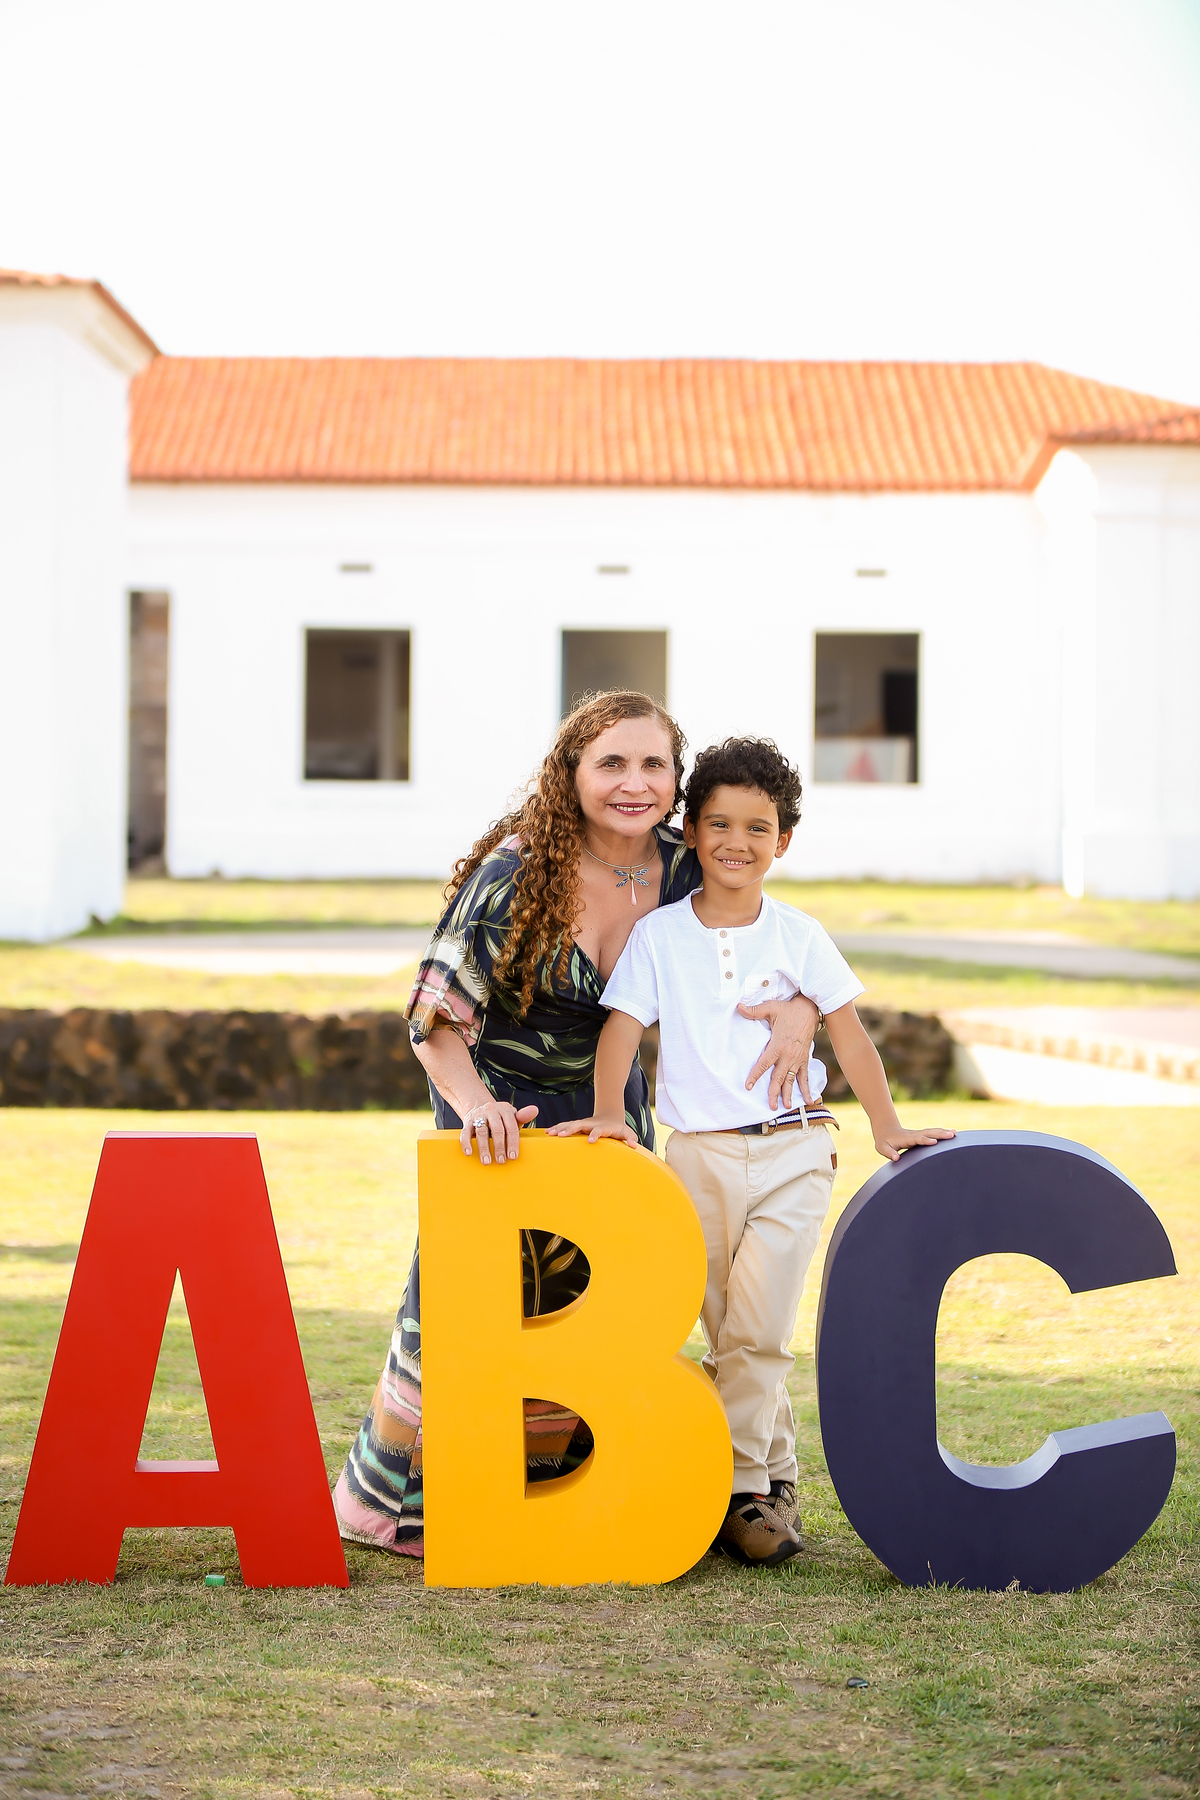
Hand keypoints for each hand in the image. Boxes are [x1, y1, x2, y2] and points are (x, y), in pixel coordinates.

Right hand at [460, 1100, 538, 1164]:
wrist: (479, 1106)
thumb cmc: (500, 1118)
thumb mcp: (511, 1116)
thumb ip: (523, 1117)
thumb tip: (535, 1110)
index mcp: (505, 1110)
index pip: (511, 1127)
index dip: (513, 1143)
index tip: (513, 1156)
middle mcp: (491, 1110)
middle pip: (497, 1130)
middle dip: (499, 1147)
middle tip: (501, 1161)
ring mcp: (478, 1115)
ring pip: (481, 1132)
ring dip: (484, 1148)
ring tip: (487, 1161)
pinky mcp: (467, 1121)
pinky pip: (465, 1132)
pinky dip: (466, 1143)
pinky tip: (469, 1153)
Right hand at [546, 1114, 639, 1146]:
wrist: (610, 1117)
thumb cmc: (619, 1129)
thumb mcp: (627, 1133)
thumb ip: (630, 1138)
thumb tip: (634, 1145)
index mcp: (602, 1127)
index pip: (598, 1130)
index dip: (594, 1135)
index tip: (590, 1141)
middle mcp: (590, 1124)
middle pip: (579, 1125)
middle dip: (569, 1130)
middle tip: (560, 1135)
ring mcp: (582, 1124)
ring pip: (569, 1125)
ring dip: (559, 1128)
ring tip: (549, 1133)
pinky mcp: (577, 1126)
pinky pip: (565, 1126)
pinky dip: (557, 1128)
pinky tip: (547, 1133)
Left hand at [737, 992, 819, 1108]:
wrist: (810, 1009)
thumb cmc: (789, 1009)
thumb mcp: (771, 1008)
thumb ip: (754, 1011)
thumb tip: (739, 1007)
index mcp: (778, 1045)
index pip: (764, 1064)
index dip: (755, 1076)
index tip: (748, 1086)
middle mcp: (788, 1055)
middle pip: (779, 1078)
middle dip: (774, 1093)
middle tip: (770, 1106)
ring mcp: (797, 1059)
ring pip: (791, 1080)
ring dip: (789, 1094)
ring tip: (786, 1107)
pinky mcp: (804, 1059)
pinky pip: (805, 1076)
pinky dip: (807, 1088)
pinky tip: (809, 1100)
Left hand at [874, 1124, 955, 1162]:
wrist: (886, 1130)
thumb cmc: (884, 1141)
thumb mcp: (882, 1148)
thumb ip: (889, 1153)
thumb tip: (896, 1158)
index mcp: (907, 1139)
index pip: (918, 1139)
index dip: (926, 1140)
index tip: (935, 1142)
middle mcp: (914, 1135)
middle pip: (929, 1133)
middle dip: (940, 1134)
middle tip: (952, 1135)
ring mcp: (919, 1134)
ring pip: (932, 1132)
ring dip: (943, 1132)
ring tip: (955, 1133)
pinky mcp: (921, 1135)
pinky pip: (933, 1133)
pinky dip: (942, 1132)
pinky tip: (952, 1133)